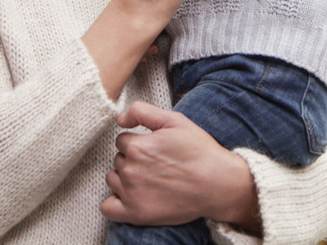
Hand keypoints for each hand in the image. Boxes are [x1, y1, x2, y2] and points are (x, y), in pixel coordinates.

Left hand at [101, 102, 260, 231]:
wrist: (218, 184)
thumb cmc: (199, 151)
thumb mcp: (175, 121)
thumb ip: (143, 112)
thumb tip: (119, 118)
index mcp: (137, 147)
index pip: (122, 140)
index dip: (139, 142)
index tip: (154, 148)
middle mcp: (130, 170)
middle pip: (118, 159)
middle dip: (132, 159)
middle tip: (156, 164)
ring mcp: (131, 194)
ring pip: (113, 179)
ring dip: (124, 178)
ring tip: (149, 179)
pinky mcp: (136, 214)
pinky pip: (108, 208)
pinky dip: (114, 202)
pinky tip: (129, 197)